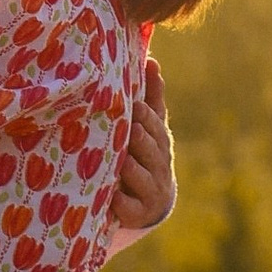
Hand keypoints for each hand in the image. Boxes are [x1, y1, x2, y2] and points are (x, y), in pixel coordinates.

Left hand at [109, 57, 176, 242]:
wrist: (150, 201)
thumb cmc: (144, 153)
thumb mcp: (150, 126)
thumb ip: (151, 96)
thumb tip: (151, 58)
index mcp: (160, 141)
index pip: (156, 126)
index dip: (147, 118)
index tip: (135, 106)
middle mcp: (159, 165)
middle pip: (150, 149)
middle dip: (140, 139)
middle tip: (129, 128)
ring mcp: (151, 190)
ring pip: (141, 176)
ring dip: (130, 168)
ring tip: (122, 160)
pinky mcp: (138, 213)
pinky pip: (129, 206)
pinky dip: (121, 202)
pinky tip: (112, 197)